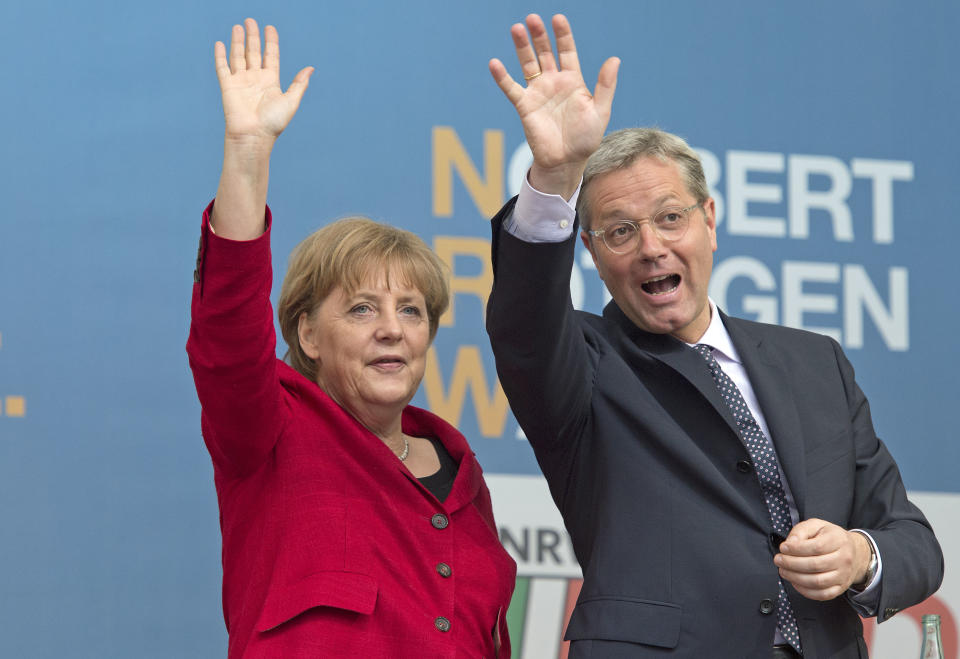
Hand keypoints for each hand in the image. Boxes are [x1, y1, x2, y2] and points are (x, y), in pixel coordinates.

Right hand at [215, 18, 312, 145]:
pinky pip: (223, 67)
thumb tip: (310, 68)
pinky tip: (220, 43)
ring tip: (238, 27)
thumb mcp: (291, 101)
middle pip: (254, 52)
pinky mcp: (228, 86)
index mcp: (271, 81)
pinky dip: (220, 56)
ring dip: (238, 41)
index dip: (271, 41)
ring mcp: (241, 82)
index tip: (270, 27)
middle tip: (251, 21)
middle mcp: (256, 79)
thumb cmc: (274, 122)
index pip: (271, 56)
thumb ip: (299, 84)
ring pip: (238, 56)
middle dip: (253, 36)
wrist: (254, 136)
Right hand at [488, 14, 618, 197]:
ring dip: (522, 47)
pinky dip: (502, 77)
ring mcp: (538, 92)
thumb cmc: (585, 139)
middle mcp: (554, 82)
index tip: (557, 19)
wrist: (566, 161)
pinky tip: (495, 63)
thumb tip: (615, 58)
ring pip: (528, 64)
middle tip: (532, 19)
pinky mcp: (525, 106)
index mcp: (573, 81)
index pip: (567, 51)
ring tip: (516, 29)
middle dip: (539, 36)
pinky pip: (511, 88)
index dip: (562, 35)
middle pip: (545, 52)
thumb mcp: (600, 111)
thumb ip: (605, 85)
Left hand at [774, 518, 873, 600]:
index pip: (816, 547)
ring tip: (783, 571)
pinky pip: (822, 594)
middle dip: (792, 564)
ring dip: (795, 578)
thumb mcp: (817, 525)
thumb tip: (790, 543)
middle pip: (815, 565)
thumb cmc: (830, 537)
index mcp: (839, 540)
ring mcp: (844, 575)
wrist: (855, 553)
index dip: (796, 549)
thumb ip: (802, 530)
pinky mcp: (841, 588)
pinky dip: (805, 591)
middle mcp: (844, 559)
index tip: (783, 547)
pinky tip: (795, 582)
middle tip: (778, 560)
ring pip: (818, 582)